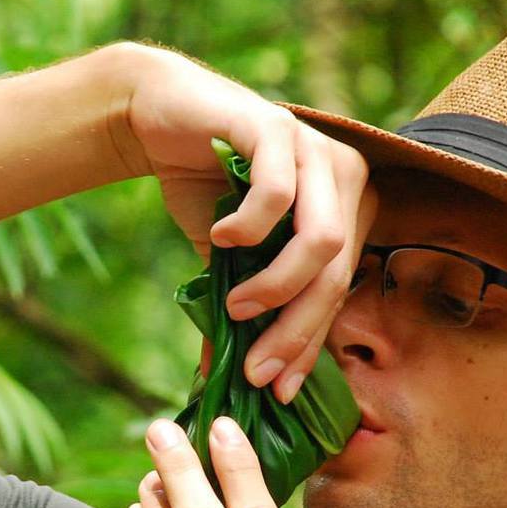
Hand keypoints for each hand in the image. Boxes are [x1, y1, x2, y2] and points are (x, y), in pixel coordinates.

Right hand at [107, 43, 378, 402]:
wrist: (159, 118)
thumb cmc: (204, 189)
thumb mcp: (229, 263)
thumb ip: (248, 308)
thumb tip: (241, 382)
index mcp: (347, 209)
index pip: (340, 291)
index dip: (311, 345)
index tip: (279, 390)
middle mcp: (345, 177)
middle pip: (337, 274)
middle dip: (294, 331)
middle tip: (254, 370)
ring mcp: (316, 148)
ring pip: (323, 241)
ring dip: (276, 286)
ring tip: (235, 307)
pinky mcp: (277, 128)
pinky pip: (279, 194)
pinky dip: (249, 229)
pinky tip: (221, 239)